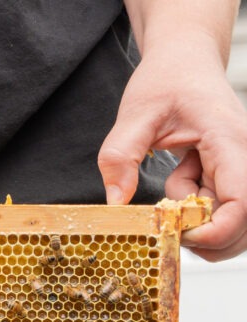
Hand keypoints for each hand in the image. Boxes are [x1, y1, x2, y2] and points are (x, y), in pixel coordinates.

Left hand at [98, 37, 246, 261]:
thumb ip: (120, 156)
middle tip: (167, 220)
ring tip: (174, 184)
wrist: (185, 59)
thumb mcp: (133, 114)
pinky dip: (194, 205)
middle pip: (243, 221)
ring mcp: (240, 166)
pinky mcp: (231, 173)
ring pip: (230, 219)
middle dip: (205, 234)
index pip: (242, 201)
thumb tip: (115, 202)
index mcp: (228, 140)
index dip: (216, 230)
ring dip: (197, 217)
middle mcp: (243, 156)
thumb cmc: (166, 79)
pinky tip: (181, 176)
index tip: (179, 234)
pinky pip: (219, 207)